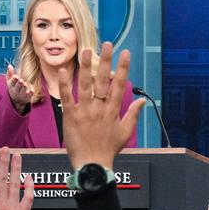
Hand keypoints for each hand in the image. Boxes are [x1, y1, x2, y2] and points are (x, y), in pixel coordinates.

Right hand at [0, 147, 33, 209]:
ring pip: (16, 183)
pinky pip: (28, 196)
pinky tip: (29, 176)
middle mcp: (0, 203)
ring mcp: (13, 207)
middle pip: (1, 176)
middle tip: (5, 148)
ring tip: (17, 155)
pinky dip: (29, 185)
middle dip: (3, 160)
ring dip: (17, 168)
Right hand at [6, 65, 32, 113]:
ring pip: (22, 91)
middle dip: (19, 84)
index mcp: (11, 86)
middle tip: (21, 80)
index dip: (14, 80)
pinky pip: (29, 96)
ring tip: (25, 84)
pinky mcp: (28, 97)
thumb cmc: (13, 87)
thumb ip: (10, 73)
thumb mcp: (10, 81)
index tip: (16, 76)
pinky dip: (31, 93)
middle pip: (17, 87)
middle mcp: (15, 91)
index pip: (12, 83)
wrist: (17, 100)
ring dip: (24, 88)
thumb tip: (9, 65)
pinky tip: (32, 90)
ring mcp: (22, 95)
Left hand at [59, 42, 144, 169]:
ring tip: (86, 51)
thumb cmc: (108, 150)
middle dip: (106, 61)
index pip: (120, 85)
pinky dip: (66, 84)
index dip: (123, 68)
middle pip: (103, 81)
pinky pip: (68, 98)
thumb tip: (143, 100)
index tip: (125, 53)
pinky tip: (64, 70)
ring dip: (86, 67)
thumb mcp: (125, 132)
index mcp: (113, 111)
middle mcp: (100, 108)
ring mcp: (85, 112)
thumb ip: (133, 114)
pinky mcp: (71, 117)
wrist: (92, 165)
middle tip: (107, 44)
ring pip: (85, 85)